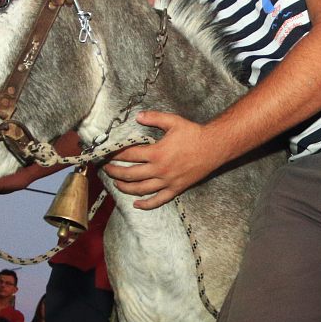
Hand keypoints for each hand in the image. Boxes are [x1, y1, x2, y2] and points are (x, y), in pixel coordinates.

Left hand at [103, 111, 225, 209]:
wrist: (214, 147)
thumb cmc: (194, 134)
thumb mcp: (173, 121)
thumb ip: (154, 118)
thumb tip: (138, 117)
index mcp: (156, 152)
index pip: (129, 155)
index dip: (116, 154)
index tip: (108, 153)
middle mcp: (159, 170)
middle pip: (129, 174)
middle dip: (114, 172)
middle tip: (106, 169)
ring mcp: (167, 181)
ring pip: (140, 189)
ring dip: (125, 188)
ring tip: (116, 184)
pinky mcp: (176, 189)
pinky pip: (158, 200)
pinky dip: (146, 205)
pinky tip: (137, 204)